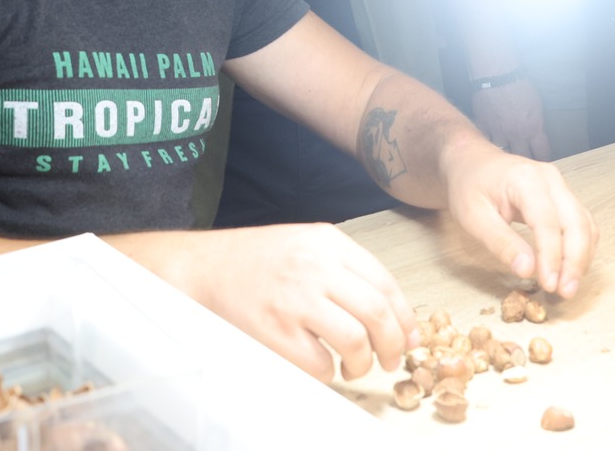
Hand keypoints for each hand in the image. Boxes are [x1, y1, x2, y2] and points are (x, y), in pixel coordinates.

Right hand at [149, 224, 417, 380]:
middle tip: (390, 360)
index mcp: (327, 242)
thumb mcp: (306, 245)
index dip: (405, 317)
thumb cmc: (257, 260)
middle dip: (393, 346)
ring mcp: (293, 299)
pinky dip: (327, 372)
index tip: (410, 338)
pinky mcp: (275, 330)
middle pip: (377, 313)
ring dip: (363, 363)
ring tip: (354, 367)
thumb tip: (398, 316)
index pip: (385, 282)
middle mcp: (314, 266)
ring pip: (355, 340)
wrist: (204, 268)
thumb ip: (348, 270)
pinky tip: (320, 365)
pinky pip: (319, 364)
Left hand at [439, 139, 595, 296]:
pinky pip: (581, 224)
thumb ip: (501, 242)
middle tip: (565, 292)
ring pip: (584, 224)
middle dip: (575, 261)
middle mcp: (550, 179)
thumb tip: (527, 271)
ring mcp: (560, 186)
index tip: (548, 285)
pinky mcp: (563, 197)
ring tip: (567, 287)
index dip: (551, 257)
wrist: (471, 163)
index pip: (547, 223)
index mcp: (526, 179)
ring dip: (581, 258)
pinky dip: (580, 248)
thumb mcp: (473, 216)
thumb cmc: (468, 187)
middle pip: (576, 223)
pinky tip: (569, 269)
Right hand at [470, 79, 551, 159]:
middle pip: (522, 157)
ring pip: (502, 153)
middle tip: (525, 162)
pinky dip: (487, 144)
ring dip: (505, 154)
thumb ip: (536, 124)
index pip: (542, 153)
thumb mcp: (537, 106)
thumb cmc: (518, 86)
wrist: (498, 76)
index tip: (541, 159)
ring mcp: (499, 132)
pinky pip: (485, 142)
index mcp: (532, 129)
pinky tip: (489, 146)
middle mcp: (516, 135)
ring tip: (505, 157)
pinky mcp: (484, 127)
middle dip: (525, 160)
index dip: (543, 157)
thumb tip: (535, 134)